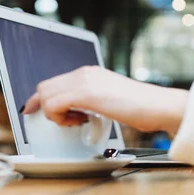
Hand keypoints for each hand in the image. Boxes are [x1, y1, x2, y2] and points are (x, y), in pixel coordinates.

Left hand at [22, 66, 188, 133]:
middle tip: (66, 121)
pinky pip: (53, 104)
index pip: (54, 82)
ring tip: (76, 121)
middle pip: (44, 87)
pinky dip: (59, 118)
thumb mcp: (112, 100)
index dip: (40, 99)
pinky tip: (80, 121)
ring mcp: (85, 80)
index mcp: (91, 74)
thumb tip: (77, 111)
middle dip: (45, 108)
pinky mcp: (86, 93)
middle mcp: (85, 73)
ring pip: (45, 94)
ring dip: (54, 113)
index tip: (34, 111)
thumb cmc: (143, 108)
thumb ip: (92, 101)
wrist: (160, 106)